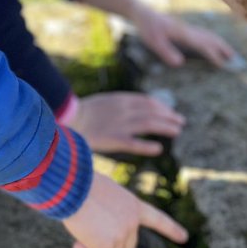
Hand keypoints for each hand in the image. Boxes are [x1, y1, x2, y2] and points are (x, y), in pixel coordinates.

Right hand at [62, 172, 188, 247]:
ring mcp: (120, 234)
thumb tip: (95, 247)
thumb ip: (108, 216)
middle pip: (126, 247)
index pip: (156, 218)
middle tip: (83, 245)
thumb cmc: (79, 183)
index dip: (170, 228)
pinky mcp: (105, 245)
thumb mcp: (102, 195)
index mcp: (132, 204)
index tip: (184, 237)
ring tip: (76, 245)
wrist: (70, 183)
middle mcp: (131, 221)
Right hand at [66, 91, 184, 155]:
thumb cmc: (80, 113)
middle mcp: (123, 110)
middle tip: (181, 121)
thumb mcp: (103, 103)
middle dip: (169, 115)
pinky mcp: (113, 139)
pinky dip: (148, 146)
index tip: (170, 112)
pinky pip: (135, 143)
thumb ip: (119, 106)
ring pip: (149, 124)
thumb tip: (134, 110)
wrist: (66, 120)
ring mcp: (119, 124)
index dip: (162, 106)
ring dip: (165, 127)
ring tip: (177, 131)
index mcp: (119, 99)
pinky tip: (158, 148)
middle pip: (153, 111)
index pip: (147, 100)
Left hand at [130, 4, 239, 68]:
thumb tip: (181, 64)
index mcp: (184, 34)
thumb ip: (166, 52)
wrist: (143, 13)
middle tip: (237, 61)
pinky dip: (213, 41)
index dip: (214, 56)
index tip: (224, 66)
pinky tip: (213, 45)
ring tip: (231, 54)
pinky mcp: (185, 29)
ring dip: (221, 44)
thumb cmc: (148, 28)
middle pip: (211, 39)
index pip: (203, 46)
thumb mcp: (154, 41)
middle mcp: (189, 31)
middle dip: (224, 49)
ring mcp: (188, 29)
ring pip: (209, 36)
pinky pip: (204, 35)